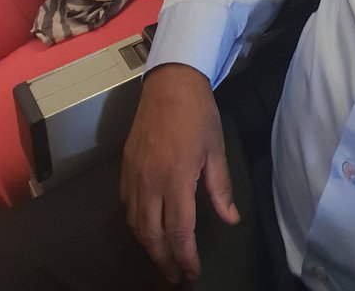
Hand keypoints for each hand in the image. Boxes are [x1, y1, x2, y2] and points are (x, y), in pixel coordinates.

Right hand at [120, 63, 239, 284]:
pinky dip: (135, 224)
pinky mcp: (125, 166)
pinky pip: (126, 205)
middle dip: (164, 261)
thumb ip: (220, 188)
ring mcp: (134, 175)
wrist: (170, 83)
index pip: (179, 232)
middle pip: (152, 236)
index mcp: (176, 180)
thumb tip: (230, 218)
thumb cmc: (198, 114)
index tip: (192, 273)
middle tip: (175, 277)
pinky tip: (145, 228)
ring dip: (148, 246)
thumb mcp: (216, 149)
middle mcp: (150, 183)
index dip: (185, 258)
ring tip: (162, 259)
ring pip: (135, 224)